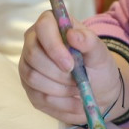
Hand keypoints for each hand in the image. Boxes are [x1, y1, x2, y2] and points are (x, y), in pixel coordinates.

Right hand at [19, 10, 122, 124]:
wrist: (99, 91)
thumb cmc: (97, 66)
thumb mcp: (100, 53)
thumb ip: (89, 41)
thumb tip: (72, 34)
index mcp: (52, 26)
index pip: (43, 26)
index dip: (54, 46)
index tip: (71, 64)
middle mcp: (34, 42)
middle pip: (33, 54)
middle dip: (58, 72)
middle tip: (78, 79)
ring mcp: (28, 65)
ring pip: (33, 77)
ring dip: (60, 88)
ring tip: (78, 88)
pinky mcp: (29, 88)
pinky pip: (39, 96)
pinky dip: (61, 102)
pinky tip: (75, 100)